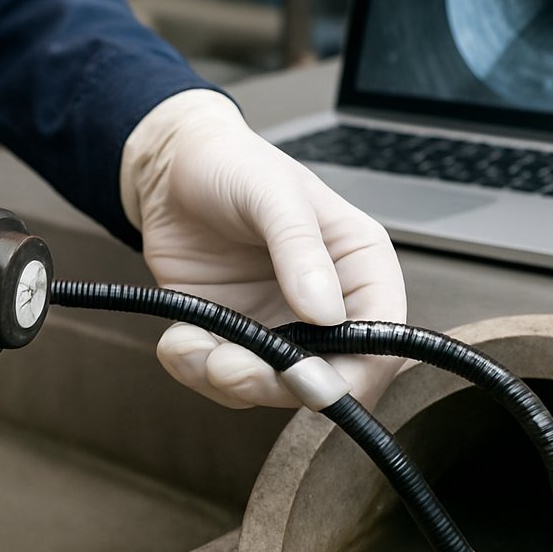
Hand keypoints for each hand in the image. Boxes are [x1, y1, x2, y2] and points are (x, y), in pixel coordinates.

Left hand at [121, 90, 405, 408]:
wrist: (171, 170)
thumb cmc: (234, 165)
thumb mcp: (273, 194)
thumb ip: (300, 250)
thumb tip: (326, 313)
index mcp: (359, 266)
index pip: (382, 337)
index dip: (355, 372)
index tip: (309, 381)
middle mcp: (326, 305)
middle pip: (327, 376)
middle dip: (277, 383)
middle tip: (229, 369)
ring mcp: (279, 325)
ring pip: (270, 386)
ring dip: (227, 381)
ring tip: (189, 345)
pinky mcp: (233, 336)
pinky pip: (222, 378)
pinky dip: (196, 371)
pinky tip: (176, 340)